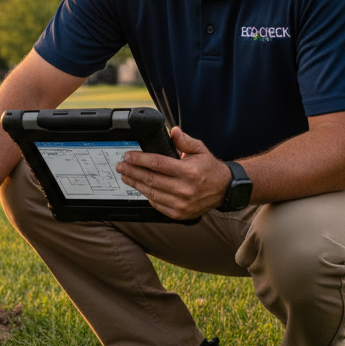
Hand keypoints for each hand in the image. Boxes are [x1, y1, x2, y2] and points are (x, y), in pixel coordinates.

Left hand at [115, 126, 229, 220]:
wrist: (223, 190)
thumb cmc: (210, 169)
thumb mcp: (200, 150)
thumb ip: (185, 141)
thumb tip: (172, 131)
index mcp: (189, 172)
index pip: (157, 164)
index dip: (140, 159)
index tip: (128, 156)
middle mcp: (184, 189)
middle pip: (150, 179)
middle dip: (132, 171)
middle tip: (121, 166)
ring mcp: (181, 204)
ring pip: (151, 192)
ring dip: (135, 184)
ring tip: (126, 176)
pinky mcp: (178, 214)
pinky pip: (157, 204)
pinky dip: (146, 195)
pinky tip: (140, 187)